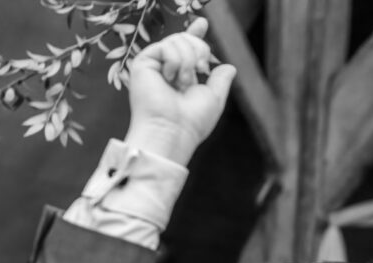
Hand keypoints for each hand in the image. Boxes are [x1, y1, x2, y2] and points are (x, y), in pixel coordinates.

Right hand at [124, 17, 235, 164]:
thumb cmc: (192, 120)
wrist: (173, 130)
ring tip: (183, 82)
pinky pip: (167, 46)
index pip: (187, 49)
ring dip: (189, 61)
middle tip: (201, 71)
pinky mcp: (143, 63)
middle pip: (186, 39)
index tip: (202, 22)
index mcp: (181, 76)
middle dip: (200, 51)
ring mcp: (154, 65)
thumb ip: (220, 81)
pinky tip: (172, 78)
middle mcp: (166, 69)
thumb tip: (229, 66)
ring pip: (178, 40)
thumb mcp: (214, 98)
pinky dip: (177, 61)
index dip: (194, 34)